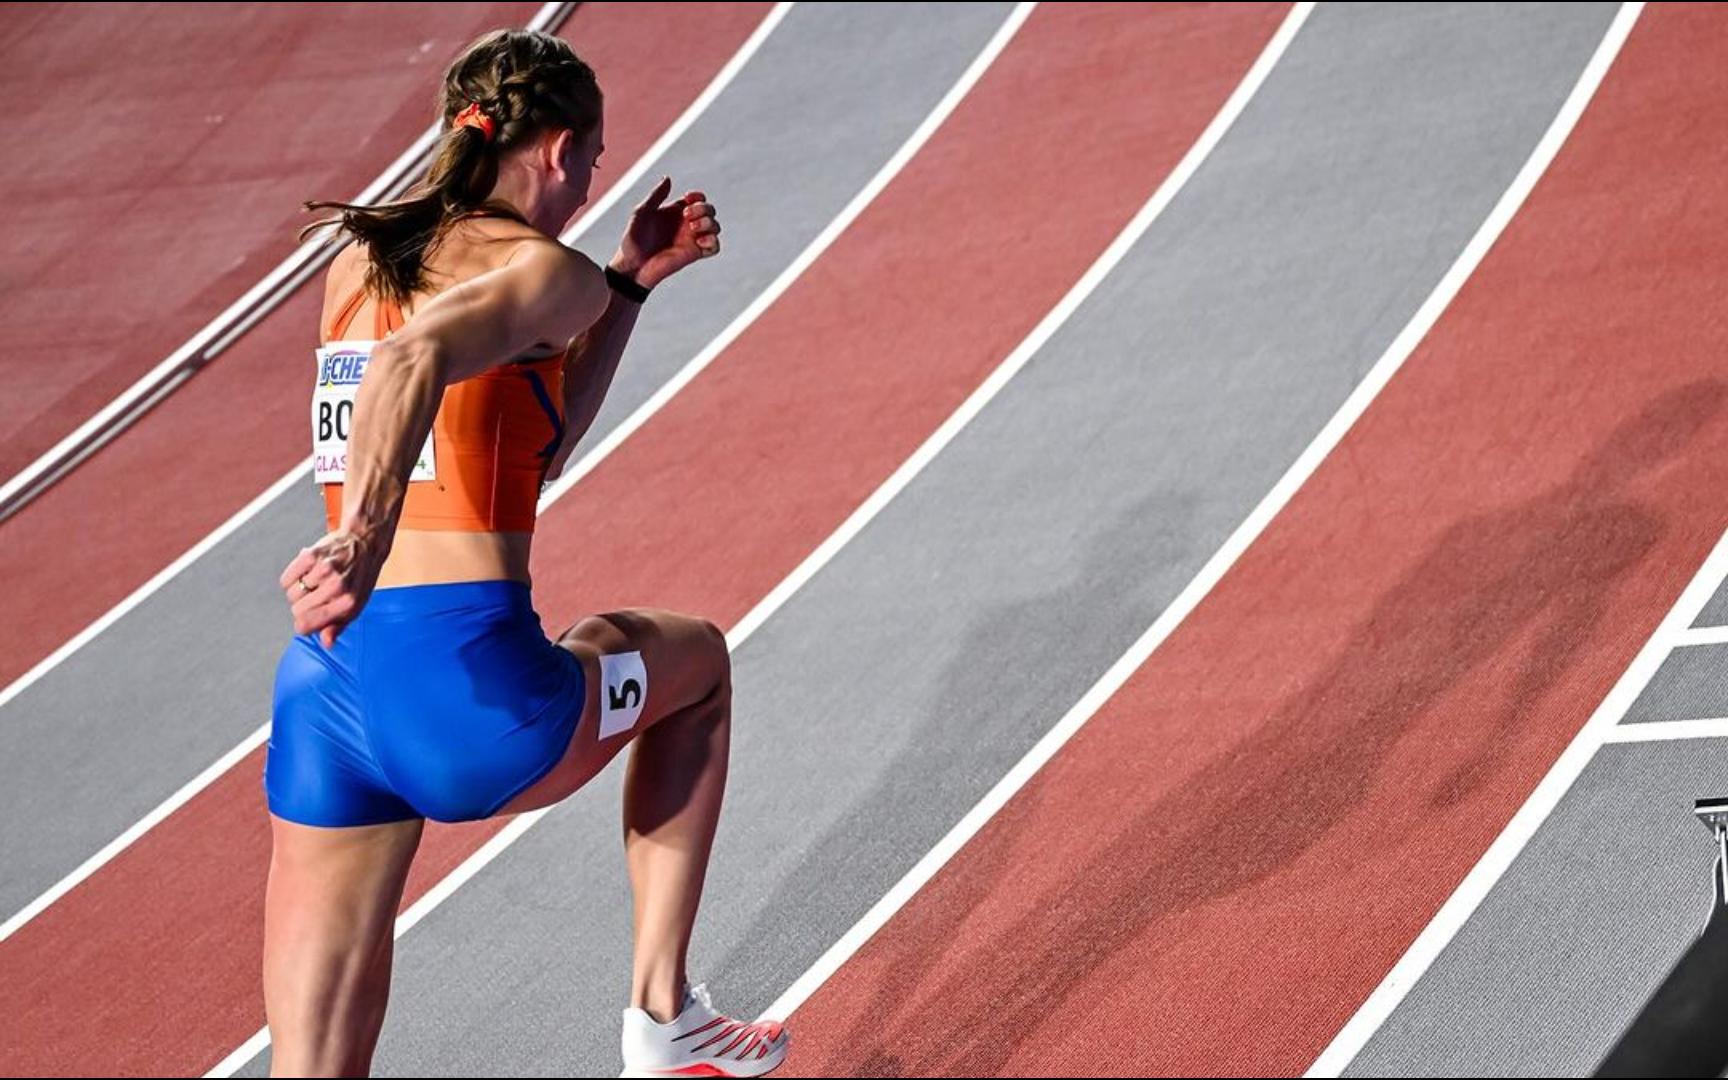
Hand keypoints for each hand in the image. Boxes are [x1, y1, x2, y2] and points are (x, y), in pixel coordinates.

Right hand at [278, 529, 384, 647]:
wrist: (364, 543)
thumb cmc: (358, 579)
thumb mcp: (356, 605)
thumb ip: (338, 626)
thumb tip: (326, 643)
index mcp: (349, 603)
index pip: (306, 624)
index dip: (302, 625)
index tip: (307, 621)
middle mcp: (337, 586)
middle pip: (296, 610)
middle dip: (301, 608)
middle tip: (315, 597)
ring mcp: (324, 569)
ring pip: (291, 595)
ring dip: (298, 592)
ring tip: (314, 583)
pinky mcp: (312, 555)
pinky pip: (286, 579)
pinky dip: (291, 579)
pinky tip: (306, 574)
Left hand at [612, 176, 720, 288]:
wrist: (634, 266)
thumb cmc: (634, 240)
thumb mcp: (642, 212)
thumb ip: (656, 195)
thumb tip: (668, 178)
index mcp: (676, 212)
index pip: (697, 199)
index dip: (697, 196)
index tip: (688, 198)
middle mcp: (686, 224)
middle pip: (709, 210)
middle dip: (703, 208)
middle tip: (687, 215)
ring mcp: (692, 239)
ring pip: (715, 226)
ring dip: (709, 223)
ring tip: (693, 228)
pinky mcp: (695, 254)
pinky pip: (715, 246)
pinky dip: (712, 241)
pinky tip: (699, 241)